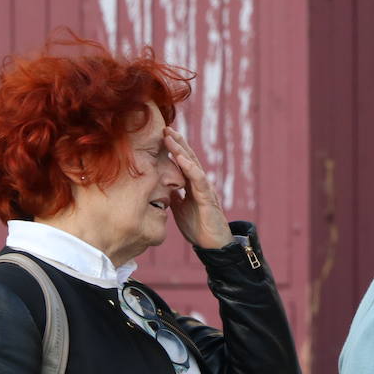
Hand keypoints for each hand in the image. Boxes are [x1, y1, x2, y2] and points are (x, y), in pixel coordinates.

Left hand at [164, 127, 232, 248]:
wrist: (213, 245)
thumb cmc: (198, 227)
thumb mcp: (179, 209)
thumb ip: (173, 195)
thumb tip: (162, 185)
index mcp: (192, 185)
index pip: (182, 163)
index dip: (173, 149)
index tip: (161, 136)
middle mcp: (200, 183)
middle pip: (188, 158)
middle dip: (177, 142)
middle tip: (165, 128)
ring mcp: (205, 189)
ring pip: (193, 165)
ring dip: (181, 149)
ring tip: (170, 137)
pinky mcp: (208, 198)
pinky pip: (199, 180)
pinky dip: (189, 168)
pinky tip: (181, 158)